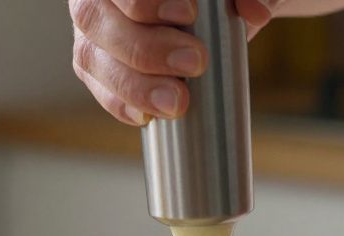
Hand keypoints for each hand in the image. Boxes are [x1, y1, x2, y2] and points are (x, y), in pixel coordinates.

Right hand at [69, 0, 282, 124]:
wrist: (212, 15)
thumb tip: (254, 12)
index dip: (142, 0)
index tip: (188, 13)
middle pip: (93, 17)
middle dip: (144, 46)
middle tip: (195, 63)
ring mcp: (93, 32)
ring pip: (89, 57)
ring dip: (133, 84)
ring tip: (177, 102)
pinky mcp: (96, 67)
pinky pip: (97, 87)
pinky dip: (120, 103)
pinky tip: (147, 116)